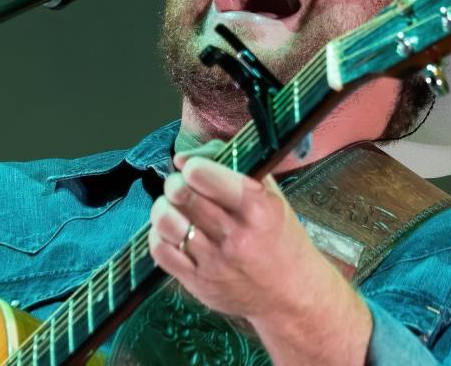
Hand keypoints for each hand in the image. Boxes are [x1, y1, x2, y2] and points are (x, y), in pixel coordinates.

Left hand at [147, 140, 372, 364]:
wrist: (291, 293)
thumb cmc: (279, 236)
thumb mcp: (270, 194)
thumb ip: (232, 166)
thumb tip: (182, 158)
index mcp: (257, 208)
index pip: (204, 176)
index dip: (192, 166)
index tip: (194, 168)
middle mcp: (235, 236)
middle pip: (181, 195)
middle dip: (175, 183)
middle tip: (182, 186)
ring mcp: (214, 262)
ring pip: (166, 222)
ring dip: (163, 207)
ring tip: (175, 207)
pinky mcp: (198, 283)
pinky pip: (160, 251)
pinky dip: (159, 234)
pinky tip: (173, 230)